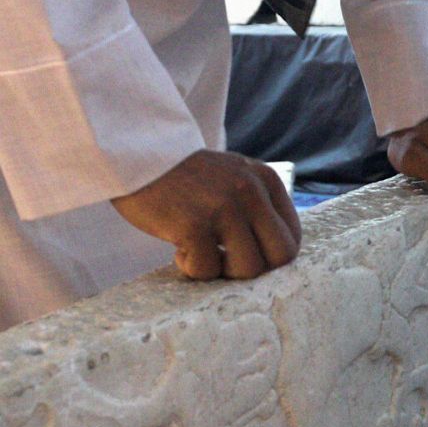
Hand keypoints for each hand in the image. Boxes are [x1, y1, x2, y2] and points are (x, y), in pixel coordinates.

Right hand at [110, 149, 300, 280]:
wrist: (134, 156)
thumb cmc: (183, 176)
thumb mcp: (233, 176)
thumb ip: (257, 204)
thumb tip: (275, 255)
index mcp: (265, 180)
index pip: (293, 236)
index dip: (271, 256)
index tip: (245, 254)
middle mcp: (251, 192)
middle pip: (281, 256)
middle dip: (256, 268)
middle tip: (227, 260)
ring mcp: (224, 208)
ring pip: (249, 268)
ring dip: (223, 271)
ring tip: (202, 253)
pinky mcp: (194, 225)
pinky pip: (207, 270)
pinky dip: (193, 268)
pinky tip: (180, 250)